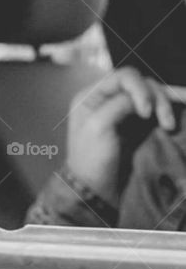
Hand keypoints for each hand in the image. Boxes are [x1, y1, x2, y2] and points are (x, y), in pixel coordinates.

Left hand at [65, 67, 175, 206]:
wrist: (97, 192)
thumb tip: (142, 97)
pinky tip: (185, 101)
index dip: (140, 89)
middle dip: (158, 100)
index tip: (146, 113)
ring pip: (154, 96)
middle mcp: (109, 99)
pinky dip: (172, 107)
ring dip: (167, 106)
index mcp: (92, 96)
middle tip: (167, 124)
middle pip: (143, 85)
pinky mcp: (139, 127)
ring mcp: (126, 112)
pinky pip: (158, 110)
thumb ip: (119, 105)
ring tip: (170, 126)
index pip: (124, 77)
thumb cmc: (91, 160)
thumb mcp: (99, 128)